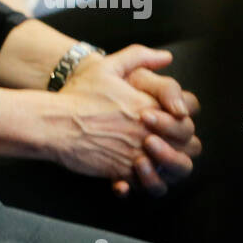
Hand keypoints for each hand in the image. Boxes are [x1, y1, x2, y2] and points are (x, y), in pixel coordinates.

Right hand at [48, 45, 198, 190]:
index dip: (183, 123)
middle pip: (187, 149)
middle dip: (181, 147)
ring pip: (171, 172)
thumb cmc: (79, 95)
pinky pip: (145, 185)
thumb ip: (139, 57)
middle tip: (165, 141)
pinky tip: (133, 171)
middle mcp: (148, 134)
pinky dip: (143, 181)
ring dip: (166, 167)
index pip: (187, 122)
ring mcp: (136, 155)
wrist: (55, 123)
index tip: (170, 120)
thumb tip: (166, 57)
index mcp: (149, 108)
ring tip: (151, 158)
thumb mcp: (107, 67)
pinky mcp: (122, 173)